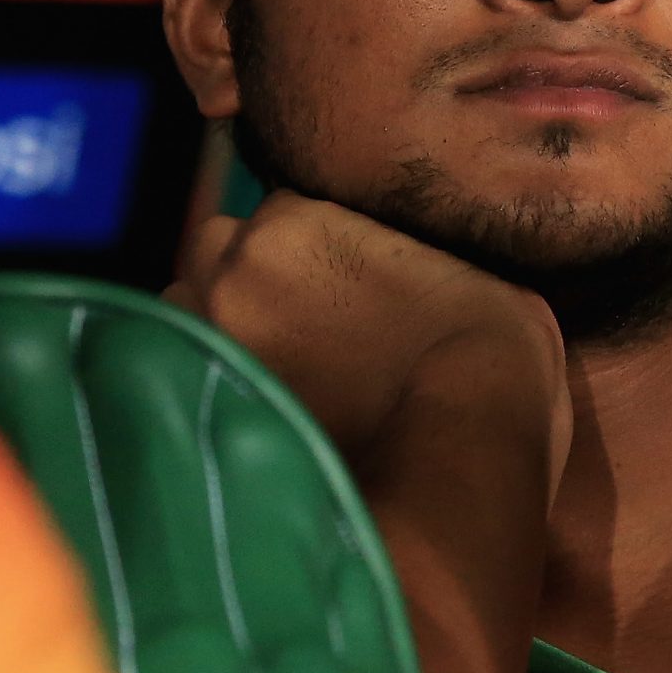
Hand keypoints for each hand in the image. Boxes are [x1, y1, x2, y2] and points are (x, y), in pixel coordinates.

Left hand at [166, 194, 573, 494]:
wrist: (459, 453)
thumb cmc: (486, 356)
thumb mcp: (471, 277)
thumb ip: (414, 261)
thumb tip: (415, 276)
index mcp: (294, 220)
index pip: (280, 218)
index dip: (310, 257)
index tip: (339, 292)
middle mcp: (232, 270)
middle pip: (217, 259)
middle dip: (248, 284)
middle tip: (302, 329)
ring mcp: (207, 343)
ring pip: (187, 320)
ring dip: (221, 336)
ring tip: (277, 376)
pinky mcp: (201, 412)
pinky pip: (185, 389)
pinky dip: (215, 396)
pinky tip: (264, 421)